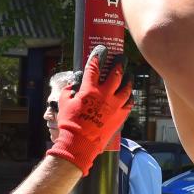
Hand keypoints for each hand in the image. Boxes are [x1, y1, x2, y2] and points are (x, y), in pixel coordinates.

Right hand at [46, 45, 132, 174]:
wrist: (80, 143)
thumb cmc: (70, 123)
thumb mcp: (64, 103)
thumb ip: (69, 90)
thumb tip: (73, 84)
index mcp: (89, 90)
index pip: (94, 68)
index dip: (97, 57)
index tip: (100, 51)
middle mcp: (105, 95)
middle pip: (116, 74)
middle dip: (119, 64)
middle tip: (121, 58)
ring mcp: (115, 105)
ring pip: (126, 88)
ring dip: (128, 80)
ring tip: (128, 76)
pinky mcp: (120, 116)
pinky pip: (129, 103)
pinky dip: (129, 98)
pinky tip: (129, 95)